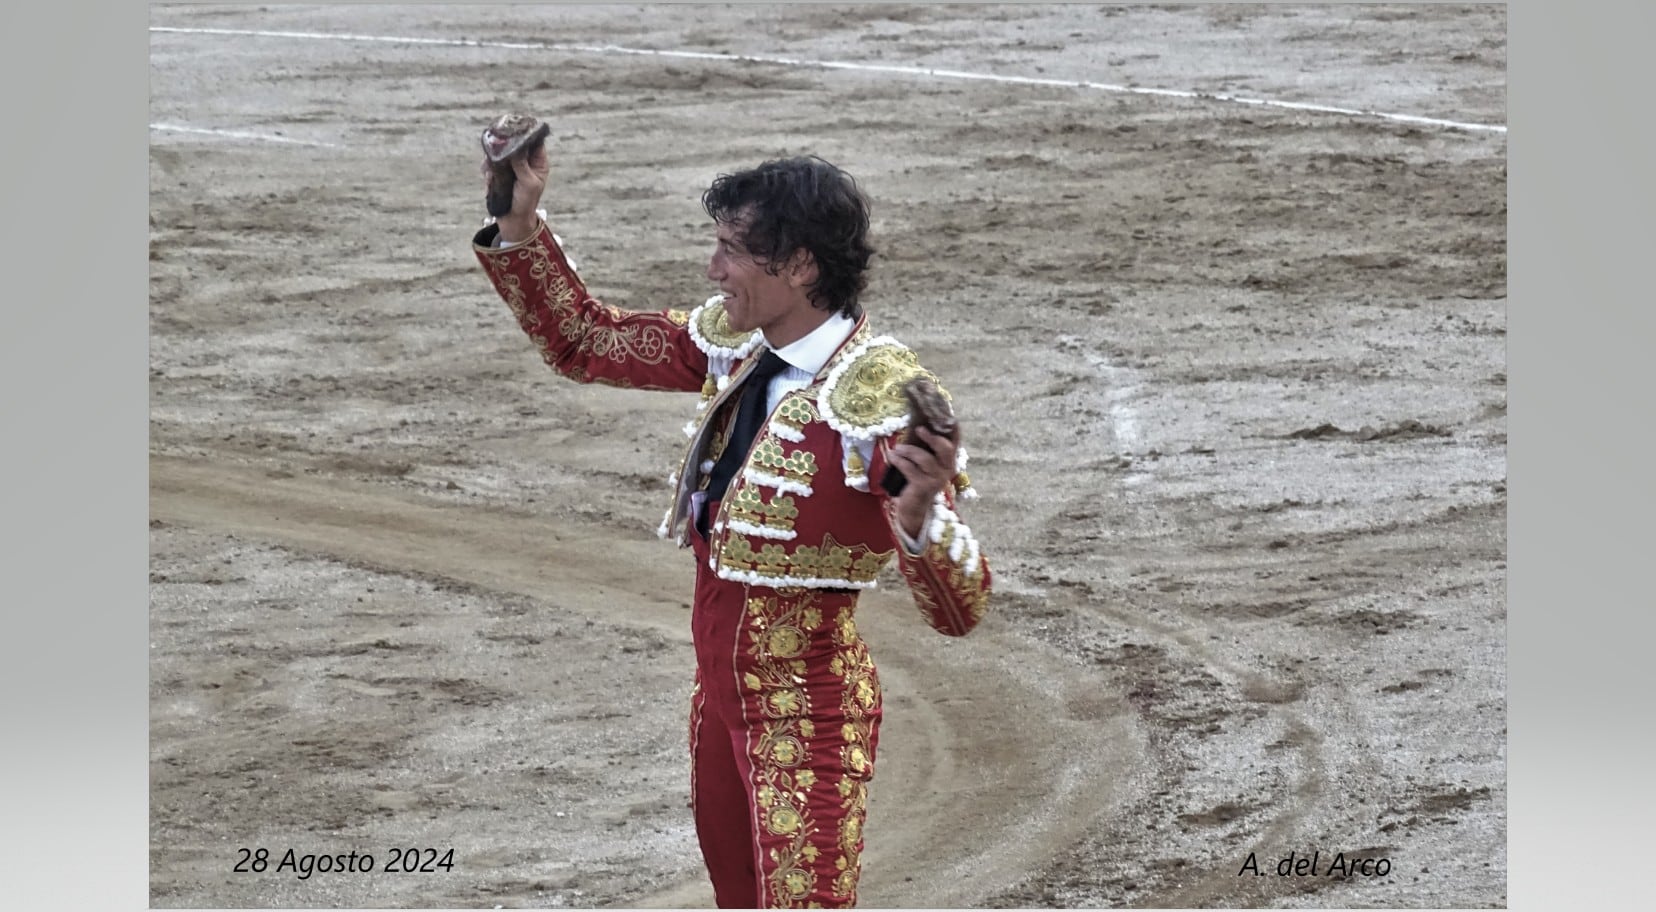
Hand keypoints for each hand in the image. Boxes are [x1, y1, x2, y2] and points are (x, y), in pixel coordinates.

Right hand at [488, 143, 549, 242]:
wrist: (513, 220)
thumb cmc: (526, 202)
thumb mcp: (528, 183)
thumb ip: (522, 164)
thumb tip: (515, 146)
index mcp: (538, 162)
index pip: (534, 141)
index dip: (526, 133)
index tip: (515, 128)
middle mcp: (525, 161)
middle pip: (515, 143)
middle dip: (505, 146)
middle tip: (497, 146)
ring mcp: (511, 166)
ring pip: (500, 152)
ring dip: (494, 159)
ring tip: (491, 171)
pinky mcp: (499, 172)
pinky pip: (490, 163)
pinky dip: (487, 169)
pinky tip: (489, 179)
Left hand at [887, 425, 959, 541]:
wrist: (913, 507)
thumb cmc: (918, 479)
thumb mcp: (924, 463)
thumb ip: (925, 447)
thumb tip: (916, 424)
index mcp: (949, 461)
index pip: (955, 441)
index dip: (952, 427)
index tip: (947, 414)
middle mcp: (947, 470)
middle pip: (945, 448)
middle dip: (932, 437)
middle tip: (919, 429)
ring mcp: (936, 479)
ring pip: (924, 458)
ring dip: (909, 450)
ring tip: (897, 448)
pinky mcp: (923, 486)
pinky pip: (910, 469)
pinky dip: (899, 461)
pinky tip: (892, 457)